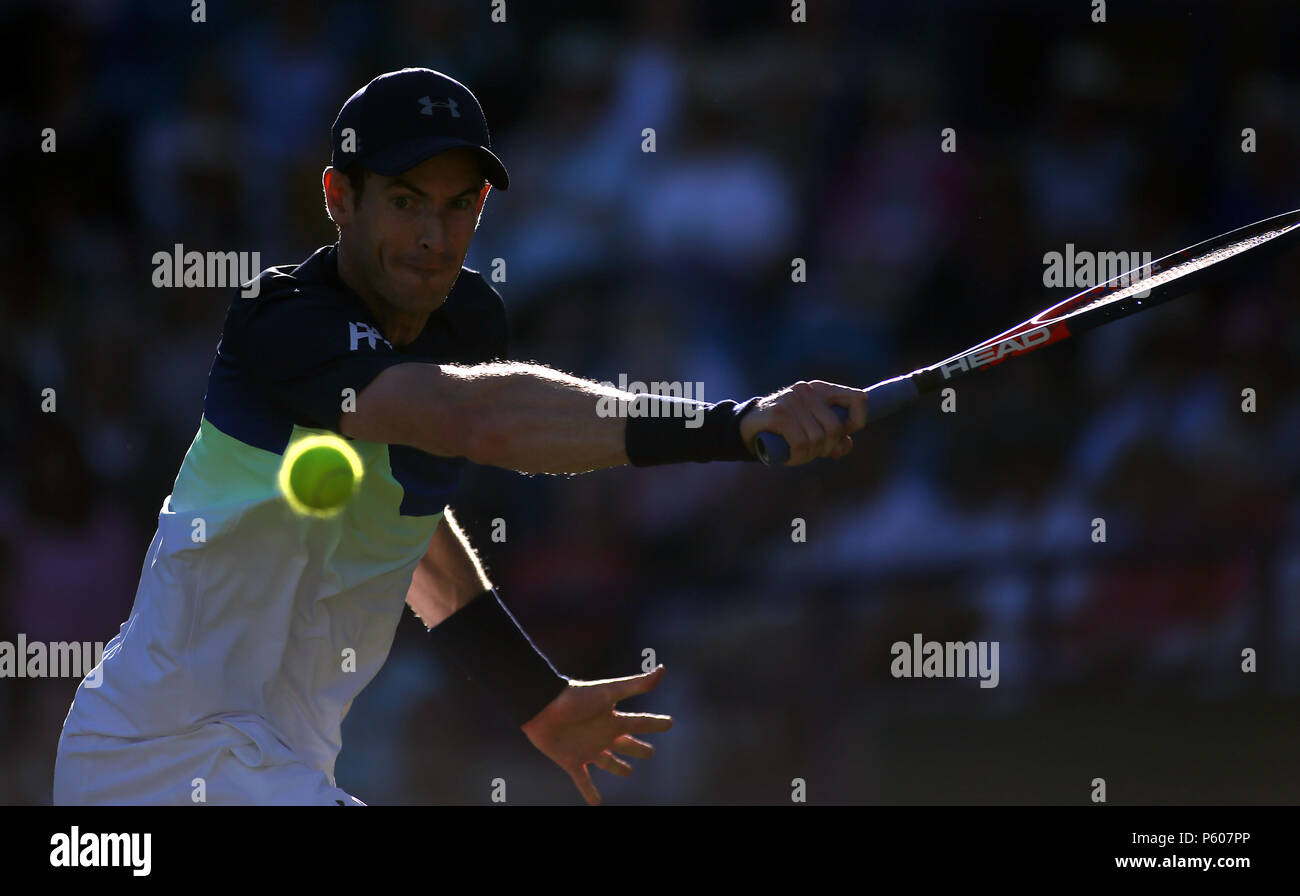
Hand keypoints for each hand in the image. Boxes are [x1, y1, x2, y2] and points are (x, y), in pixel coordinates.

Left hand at [521, 664, 672, 804]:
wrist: (542, 707)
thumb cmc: (575, 697)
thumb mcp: (608, 692)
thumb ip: (635, 684)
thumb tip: (662, 670)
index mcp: (613, 719)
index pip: (640, 723)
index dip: (655, 724)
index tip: (669, 723)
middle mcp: (603, 735)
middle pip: (626, 744)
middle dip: (638, 749)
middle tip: (649, 753)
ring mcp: (588, 749)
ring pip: (608, 762)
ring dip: (618, 768)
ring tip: (627, 772)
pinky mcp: (572, 761)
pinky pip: (583, 780)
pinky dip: (590, 793)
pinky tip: (596, 805)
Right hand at [739, 380, 867, 464]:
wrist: (746, 427)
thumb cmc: (784, 429)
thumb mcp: (811, 430)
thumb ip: (832, 438)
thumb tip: (845, 446)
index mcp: (821, 389)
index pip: (858, 398)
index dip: (857, 422)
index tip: (844, 434)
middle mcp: (808, 390)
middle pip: (836, 427)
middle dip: (828, 447)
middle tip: (815, 453)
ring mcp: (792, 399)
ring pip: (818, 438)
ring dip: (810, 455)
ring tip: (799, 455)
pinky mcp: (779, 414)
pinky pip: (801, 444)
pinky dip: (798, 457)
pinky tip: (791, 458)